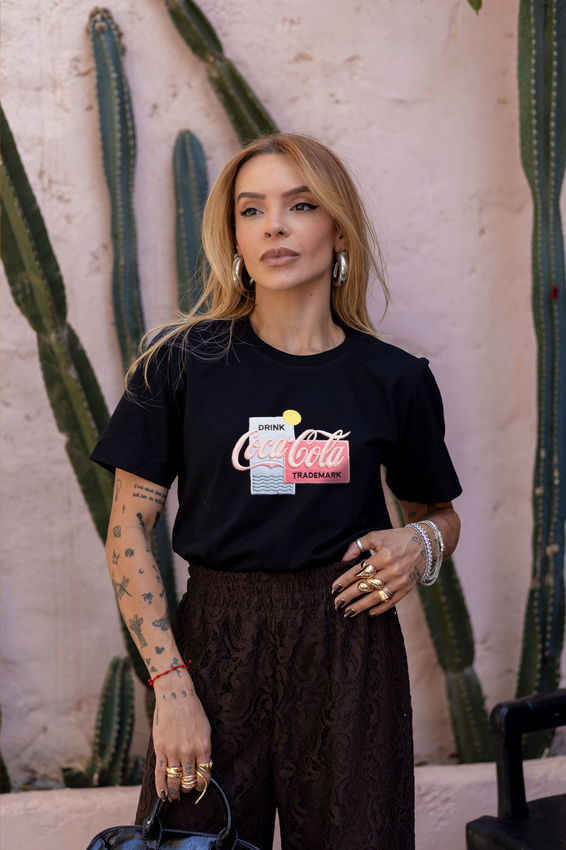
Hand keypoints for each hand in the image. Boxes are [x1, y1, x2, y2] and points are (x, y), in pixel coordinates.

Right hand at [153, 671, 211, 802]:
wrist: (175, 695)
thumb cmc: (193, 710)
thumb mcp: (205, 729)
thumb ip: (204, 749)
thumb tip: (203, 768)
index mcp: (203, 747)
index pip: (204, 775)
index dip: (202, 785)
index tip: (199, 787)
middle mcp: (189, 751)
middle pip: (189, 780)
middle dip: (188, 788)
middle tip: (186, 789)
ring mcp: (173, 751)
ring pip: (174, 780)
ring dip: (175, 791)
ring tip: (175, 796)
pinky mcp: (160, 748)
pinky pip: (160, 773)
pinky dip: (161, 787)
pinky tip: (163, 795)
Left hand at [332, 528, 426, 616]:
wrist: (426, 544)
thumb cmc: (397, 538)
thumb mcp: (377, 536)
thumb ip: (358, 545)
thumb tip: (343, 560)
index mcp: (384, 555)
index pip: (360, 571)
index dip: (345, 580)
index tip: (334, 588)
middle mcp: (393, 569)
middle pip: (366, 586)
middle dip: (349, 596)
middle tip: (337, 604)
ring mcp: (401, 580)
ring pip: (377, 597)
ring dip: (361, 606)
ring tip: (348, 612)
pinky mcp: (407, 588)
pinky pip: (391, 601)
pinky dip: (380, 609)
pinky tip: (368, 613)